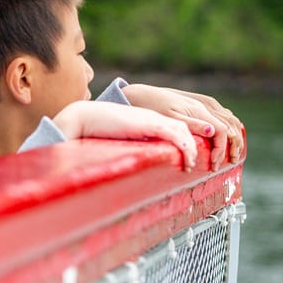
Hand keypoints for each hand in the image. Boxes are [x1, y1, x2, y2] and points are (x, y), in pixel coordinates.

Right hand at [52, 101, 201, 169]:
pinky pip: (174, 135)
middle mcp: (152, 117)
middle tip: (198, 162)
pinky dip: (185, 147)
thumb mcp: (120, 138)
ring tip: (192, 165)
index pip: (175, 126)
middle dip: (195, 144)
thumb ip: (132, 145)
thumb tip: (135, 161)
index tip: (189, 157)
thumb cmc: (96, 130)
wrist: (84, 117)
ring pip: (183, 131)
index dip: (185, 141)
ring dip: (192, 148)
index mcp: (146, 119)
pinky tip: (188, 160)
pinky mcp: (147, 125)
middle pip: (184, 126)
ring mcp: (151, 119)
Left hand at [122, 83, 245, 168]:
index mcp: (199, 110)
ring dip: (235, 136)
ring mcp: (205, 103)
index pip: (222, 131)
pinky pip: (224, 115)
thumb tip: (212, 131)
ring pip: (230, 119)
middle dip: (234, 145)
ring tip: (233, 154)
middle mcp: (206, 105)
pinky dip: (231, 127)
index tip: (214, 164)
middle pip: (231, 124)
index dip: (221, 149)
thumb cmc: (154, 108)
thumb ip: (192, 125)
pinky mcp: (202, 104)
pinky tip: (228, 138)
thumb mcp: (171, 119)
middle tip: (230, 162)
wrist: (144, 95)